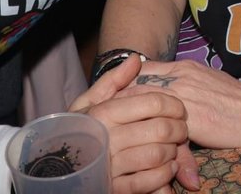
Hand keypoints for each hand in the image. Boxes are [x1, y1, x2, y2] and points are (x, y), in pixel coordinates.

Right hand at [70, 53, 200, 192]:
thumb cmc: (80, 131)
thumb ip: (113, 81)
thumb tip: (135, 59)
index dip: (174, 105)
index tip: (179, 109)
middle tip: (181, 130)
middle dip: (179, 129)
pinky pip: (149, 182)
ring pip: (158, 155)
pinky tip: (166, 167)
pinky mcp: (114, 189)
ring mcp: (110, 167)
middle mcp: (106, 139)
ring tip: (172, 148)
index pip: (153, 102)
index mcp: (103, 114)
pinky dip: (164, 175)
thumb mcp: (89, 103)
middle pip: (161, 129)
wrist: (60, 170)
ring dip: (173, 152)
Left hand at [124, 59, 240, 153]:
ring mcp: (183, 97)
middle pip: (137, 84)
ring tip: (117, 131)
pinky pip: (159, 127)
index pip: (144, 70)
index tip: (116, 96)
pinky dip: (146, 136)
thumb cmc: (235, 101)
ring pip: (142, 103)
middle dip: (119, 99)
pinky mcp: (189, 119)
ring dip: (126, 116)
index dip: (126, 82)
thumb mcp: (207, 80)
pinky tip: (138, 145)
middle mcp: (180, 78)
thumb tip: (168, 89)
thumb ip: (185, 81)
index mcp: (184, 67)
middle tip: (108, 115)